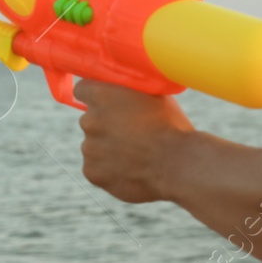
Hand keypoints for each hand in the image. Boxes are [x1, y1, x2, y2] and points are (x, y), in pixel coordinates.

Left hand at [73, 79, 196, 203]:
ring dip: (108, 149)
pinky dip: (110, 170)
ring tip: (137, 155)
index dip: (96, 96)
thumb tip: (123, 90)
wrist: (178, 164)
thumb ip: (129, 91)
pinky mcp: (92, 172)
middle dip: (105, 125)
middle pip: (90, 120)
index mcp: (102, 96)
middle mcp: (89, 121)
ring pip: (94, 146)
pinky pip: (97, 168)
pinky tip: (132, 170)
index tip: (107, 102)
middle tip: (131, 132)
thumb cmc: (172, 126)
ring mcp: (88, 149)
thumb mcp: (154, 95)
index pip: (83, 90)